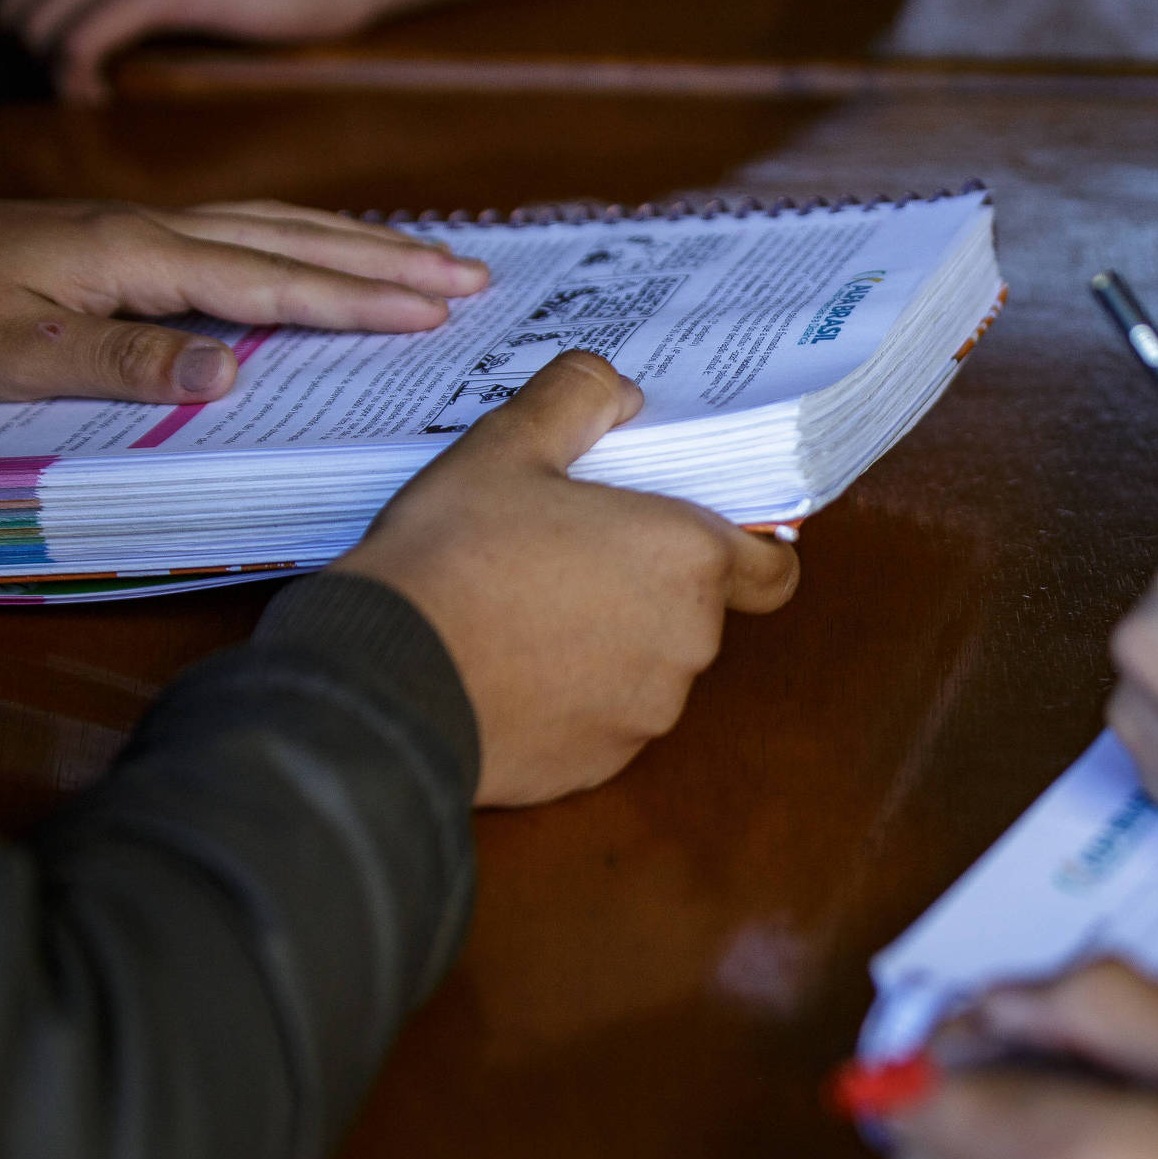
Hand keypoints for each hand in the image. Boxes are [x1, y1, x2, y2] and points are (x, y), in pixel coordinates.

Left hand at [0, 0, 384, 103]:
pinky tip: (101, 94)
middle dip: (41, 52)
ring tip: (96, 89)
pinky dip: (78, 80)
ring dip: (59, 72)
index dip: (34, 23)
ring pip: (40, 24)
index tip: (71, 57)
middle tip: (84, 82)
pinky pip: (80, 42)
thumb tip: (19, 14)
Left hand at [0, 196, 483, 404]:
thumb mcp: (16, 355)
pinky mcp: (128, 235)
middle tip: (473, 278)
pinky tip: (327, 248)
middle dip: (389, 259)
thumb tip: (233, 372)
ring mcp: (145, 225)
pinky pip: (244, 228)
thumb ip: (127, 359)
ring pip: (276, 225)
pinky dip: (306, 236)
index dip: (360, 295)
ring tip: (432, 259)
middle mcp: (155, 227)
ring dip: (358, 242)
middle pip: (296, 238)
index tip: (437, 309)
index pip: (273, 278)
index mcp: (138, 254)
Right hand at [334, 351, 800, 807]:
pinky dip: (570, 701)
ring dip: (607, 647)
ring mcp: (643, 716)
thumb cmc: (454, 554)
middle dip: (648, 590)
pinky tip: (506, 671)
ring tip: (524, 614)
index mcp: (686, 560)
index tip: (692, 538)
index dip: (746, 552)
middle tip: (570, 558)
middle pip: (697, 615)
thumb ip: (576, 399)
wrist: (384, 676)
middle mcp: (686, 645)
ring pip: (646, 672)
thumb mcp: (507, 444)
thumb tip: (618, 391)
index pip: (773, 570)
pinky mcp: (596, 767)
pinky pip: (601, 724)